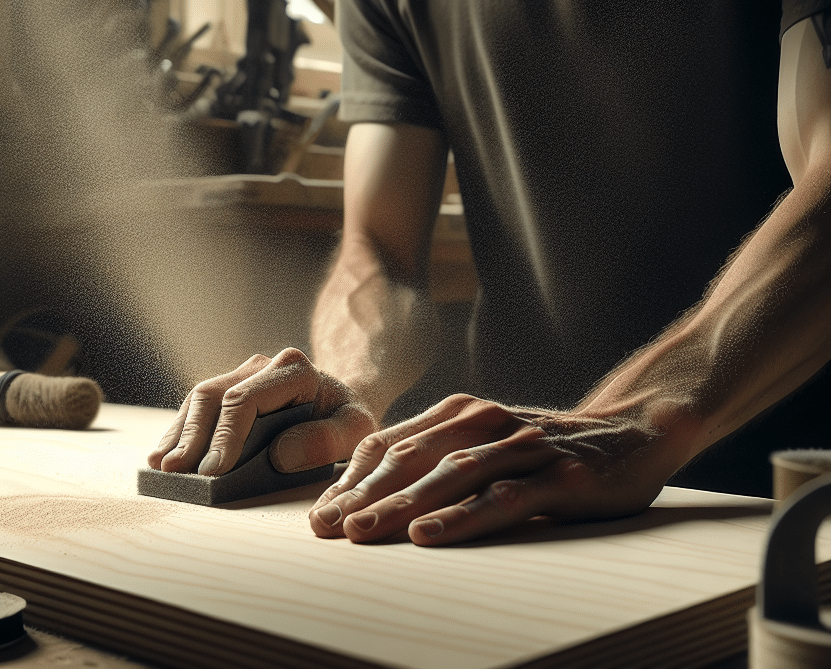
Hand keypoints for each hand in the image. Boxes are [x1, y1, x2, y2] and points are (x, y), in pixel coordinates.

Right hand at [148, 348, 376, 475]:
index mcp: (294, 369)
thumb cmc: (347, 419)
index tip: (213, 472)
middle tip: (175, 472)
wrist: (342, 402)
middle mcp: (262, 365)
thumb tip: (280, 454)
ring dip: (179, 434)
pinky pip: (198, 407)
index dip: (225, 436)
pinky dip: (180, 431)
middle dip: (192, 436)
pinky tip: (165, 455)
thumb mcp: (356, 430)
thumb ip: (325, 440)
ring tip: (162, 467)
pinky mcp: (229, 389)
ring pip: (200, 398)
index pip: (246, 400)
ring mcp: (242, 374)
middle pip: (214, 395)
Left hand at [308, 394, 672, 545]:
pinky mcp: (557, 476)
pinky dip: (462, 517)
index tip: (318, 513)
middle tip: (323, 529)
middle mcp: (483, 422)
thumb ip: (438, 456)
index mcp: (458, 412)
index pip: (392, 445)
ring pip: (449, 477)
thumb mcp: (485, 441)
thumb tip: (373, 490)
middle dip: (362, 495)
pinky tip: (429, 535)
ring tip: (360, 533)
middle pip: (410, 459)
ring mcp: (520, 447)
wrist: (629, 431)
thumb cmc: (543, 447)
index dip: (351, 479)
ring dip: (400, 506)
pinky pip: (502, 499)